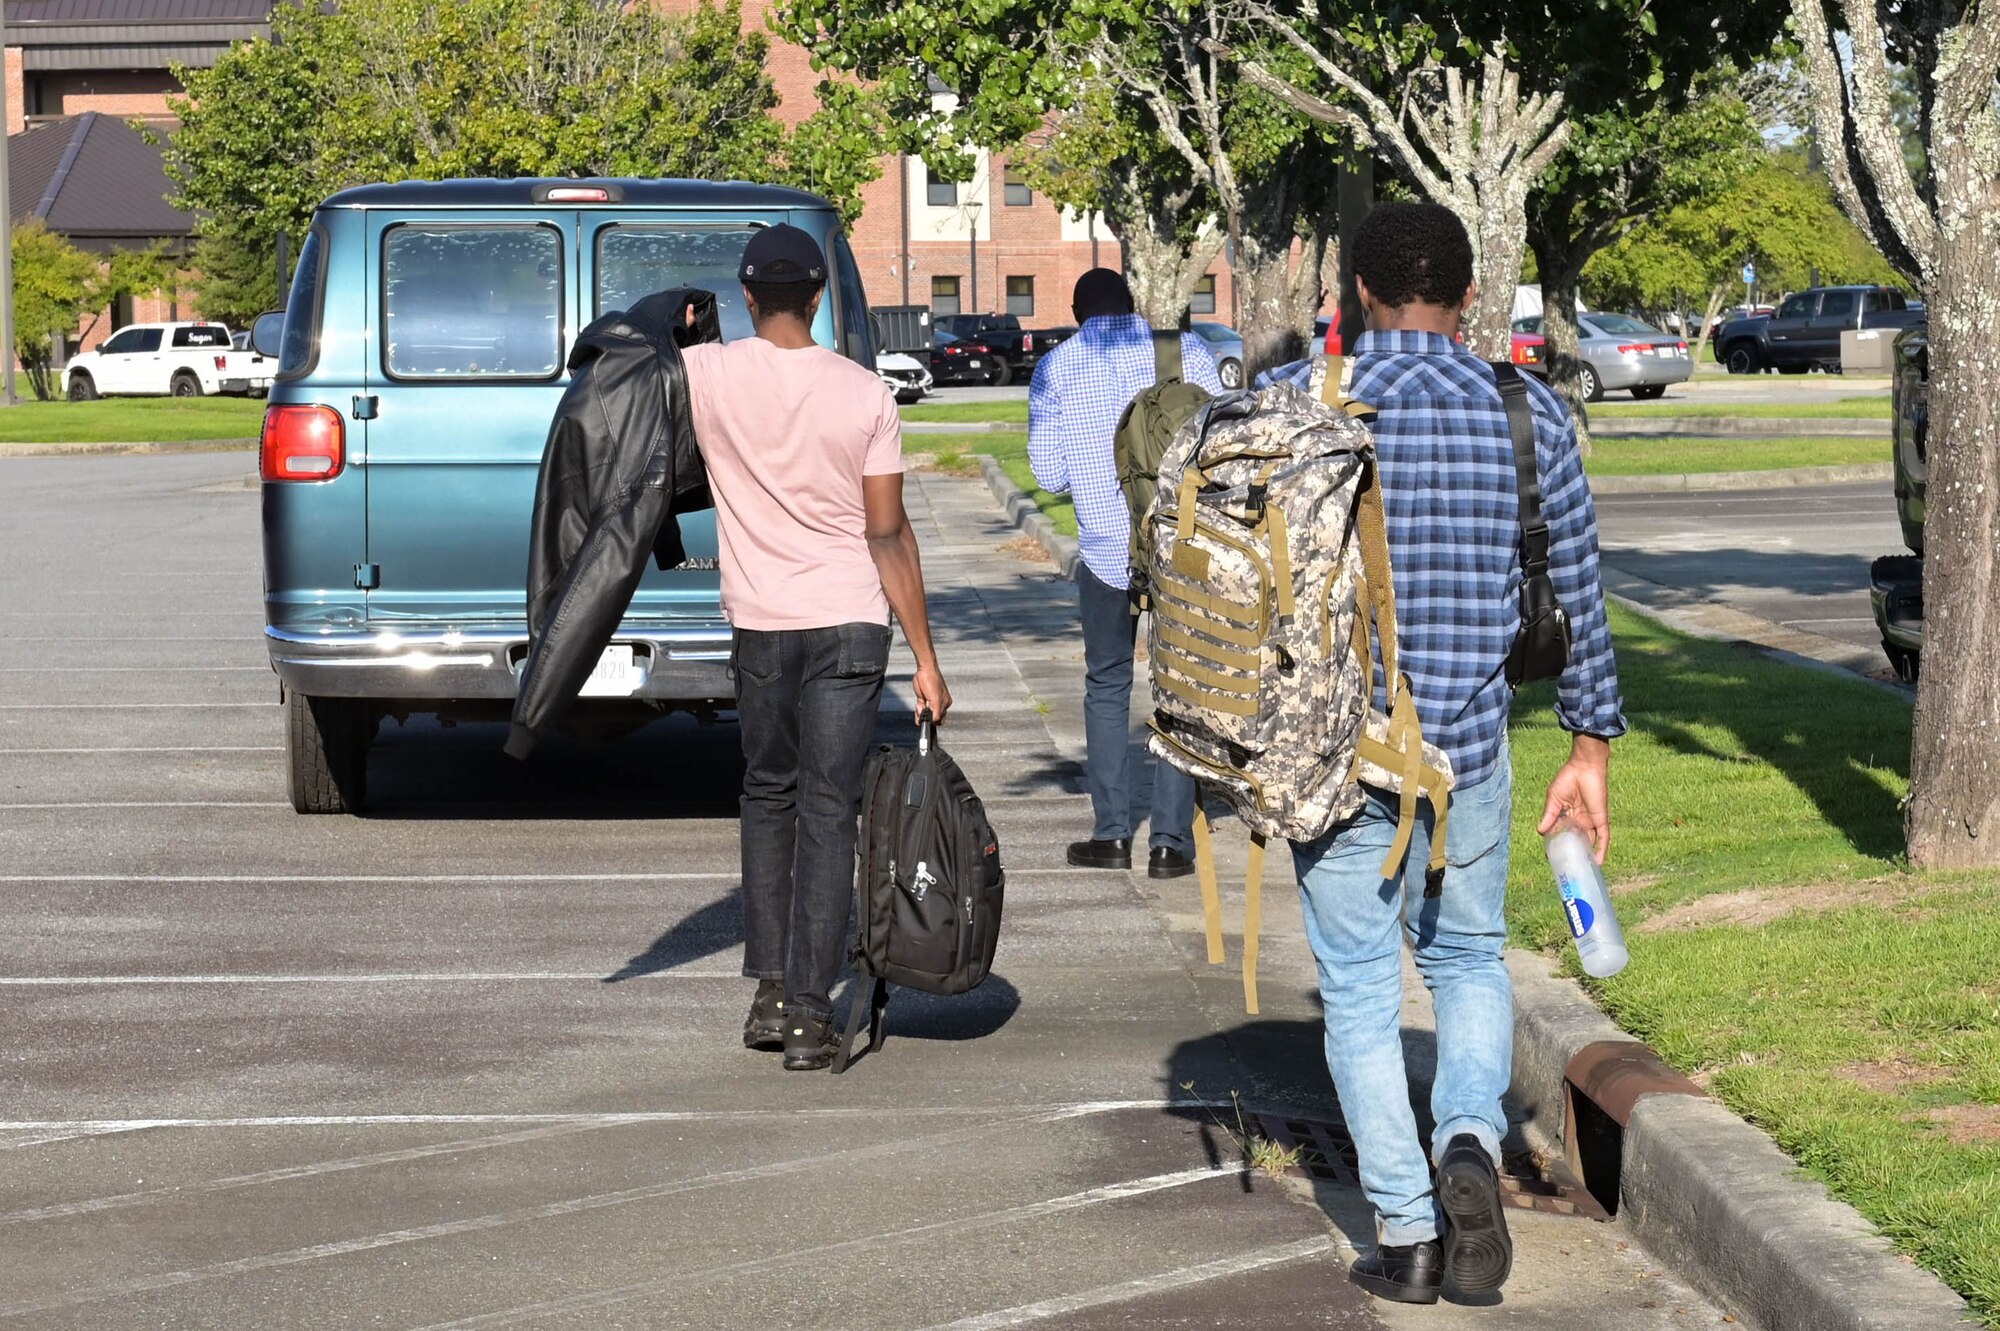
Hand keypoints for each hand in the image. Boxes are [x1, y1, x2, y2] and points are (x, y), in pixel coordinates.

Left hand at [913, 662, 951, 726]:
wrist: (924, 670)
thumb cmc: (932, 681)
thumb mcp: (936, 700)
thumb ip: (936, 712)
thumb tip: (935, 721)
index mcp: (945, 703)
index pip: (941, 718)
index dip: (933, 720)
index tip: (927, 718)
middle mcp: (939, 702)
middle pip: (932, 717)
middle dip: (926, 716)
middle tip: (923, 709)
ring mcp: (930, 700)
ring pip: (925, 713)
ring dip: (921, 712)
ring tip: (920, 704)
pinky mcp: (923, 698)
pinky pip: (920, 708)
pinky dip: (918, 709)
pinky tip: (918, 705)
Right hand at [1539, 734, 1610, 862]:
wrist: (1584, 767)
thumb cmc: (1568, 778)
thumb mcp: (1554, 799)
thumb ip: (1549, 815)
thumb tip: (1540, 831)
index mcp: (1567, 815)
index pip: (1563, 834)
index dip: (1558, 845)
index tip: (1551, 857)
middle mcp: (1580, 820)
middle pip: (1577, 841)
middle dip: (1573, 854)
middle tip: (1567, 868)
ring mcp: (1591, 821)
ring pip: (1590, 842)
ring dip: (1588, 855)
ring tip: (1583, 871)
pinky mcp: (1600, 819)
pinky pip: (1603, 837)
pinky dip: (1602, 850)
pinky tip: (1599, 863)